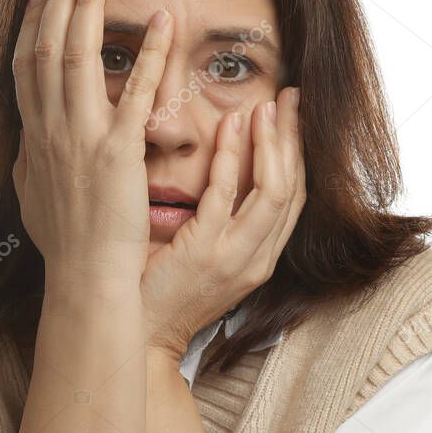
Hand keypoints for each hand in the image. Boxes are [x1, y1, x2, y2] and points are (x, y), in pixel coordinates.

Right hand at [11, 0, 172, 299]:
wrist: (84, 279)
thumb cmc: (65, 246)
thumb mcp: (34, 197)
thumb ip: (32, 163)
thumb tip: (27, 144)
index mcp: (34, 138)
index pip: (27, 67)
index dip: (32, 25)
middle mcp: (50, 129)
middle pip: (47, 47)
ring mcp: (82, 137)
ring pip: (78, 56)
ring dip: (87, 7)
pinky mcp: (119, 151)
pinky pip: (136, 91)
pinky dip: (149, 52)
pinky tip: (163, 21)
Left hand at [140, 87, 305, 361]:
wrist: (134, 335)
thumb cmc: (158, 289)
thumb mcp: (200, 253)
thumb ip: (216, 218)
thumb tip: (218, 170)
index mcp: (257, 257)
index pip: (292, 196)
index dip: (297, 153)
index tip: (292, 116)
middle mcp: (256, 258)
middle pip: (293, 187)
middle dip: (296, 139)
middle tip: (294, 97)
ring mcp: (234, 257)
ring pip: (273, 190)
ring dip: (272, 142)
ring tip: (269, 104)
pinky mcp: (205, 254)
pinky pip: (226, 196)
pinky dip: (233, 157)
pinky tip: (231, 126)